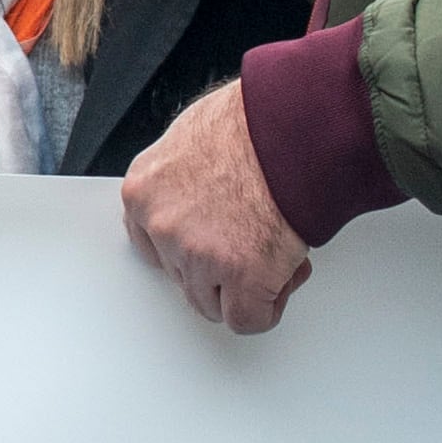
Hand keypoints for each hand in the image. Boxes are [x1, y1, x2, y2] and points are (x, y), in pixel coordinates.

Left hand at [120, 81, 312, 334]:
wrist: (297, 126)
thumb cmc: (257, 122)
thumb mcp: (193, 138)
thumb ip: (182, 179)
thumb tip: (195, 197)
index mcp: (144, 189)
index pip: (149, 243)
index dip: (185, 248)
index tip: (207, 244)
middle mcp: (163, 224)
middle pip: (181, 277)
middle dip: (216, 268)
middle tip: (250, 241)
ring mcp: (198, 255)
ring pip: (211, 302)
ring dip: (242, 287)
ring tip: (271, 249)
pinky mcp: (242, 277)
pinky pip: (248, 320)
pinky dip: (268, 307)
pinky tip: (282, 276)